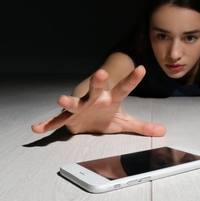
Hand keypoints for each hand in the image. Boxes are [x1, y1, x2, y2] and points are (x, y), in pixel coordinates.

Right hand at [31, 66, 165, 136]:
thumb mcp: (124, 122)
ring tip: (62, 99)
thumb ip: (142, 126)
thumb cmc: (104, 116)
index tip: (141, 69)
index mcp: (110, 100)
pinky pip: (56, 121)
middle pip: (96, 89)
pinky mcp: (67, 118)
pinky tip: (36, 128)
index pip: (123, 89)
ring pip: (74, 103)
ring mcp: (80, 107)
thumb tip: (163, 131)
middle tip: (102, 73)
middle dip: (98, 81)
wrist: (85, 117)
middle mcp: (94, 99)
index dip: (132, 80)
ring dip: (68, 102)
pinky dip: (47, 125)